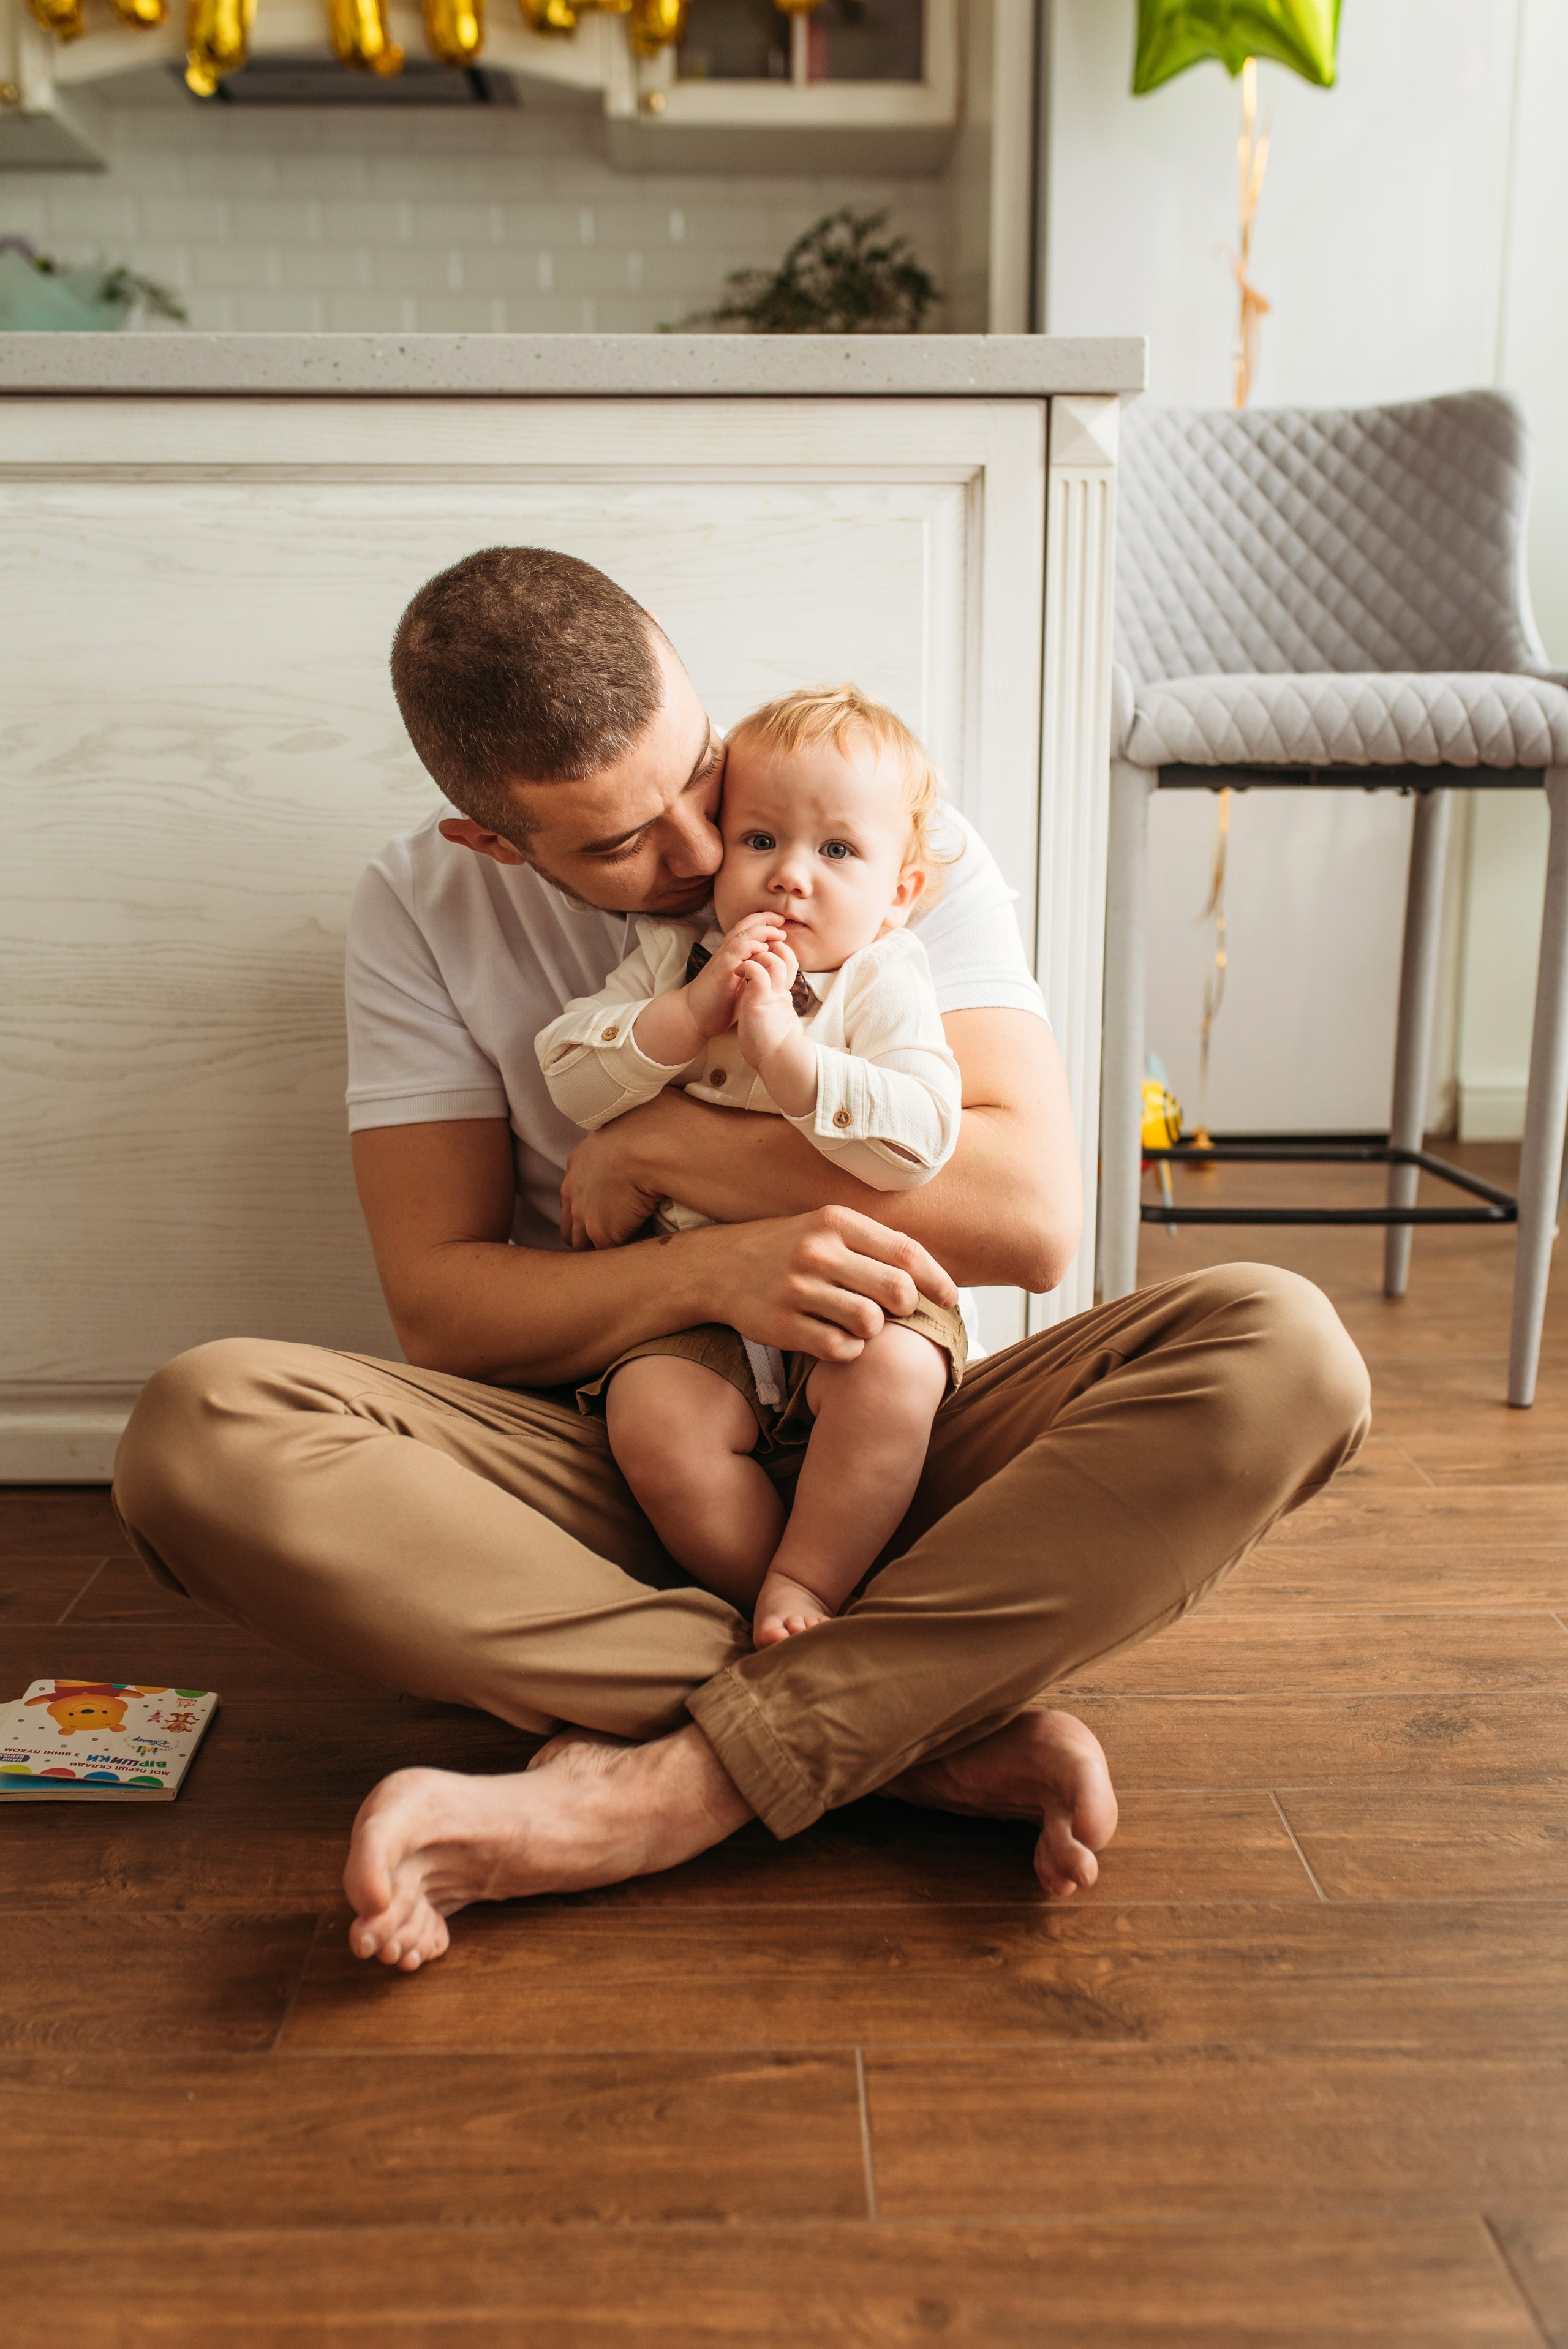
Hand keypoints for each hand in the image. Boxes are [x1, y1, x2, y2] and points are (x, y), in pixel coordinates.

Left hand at [559, 1121, 665, 1251]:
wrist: (646, 1146)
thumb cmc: (644, 1131)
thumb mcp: (620, 1130)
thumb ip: (619, 1141)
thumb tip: (639, 1138)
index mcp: (578, 1163)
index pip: (572, 1195)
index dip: (586, 1207)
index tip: (605, 1210)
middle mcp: (573, 1190)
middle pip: (569, 1224)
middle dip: (583, 1233)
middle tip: (607, 1239)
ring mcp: (583, 1214)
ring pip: (580, 1244)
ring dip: (595, 1249)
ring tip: (615, 1257)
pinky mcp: (601, 1233)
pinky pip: (604, 1254)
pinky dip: (615, 1257)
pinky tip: (629, 1257)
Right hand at [686, 912, 791, 1039]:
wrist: (694, 1017)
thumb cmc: (719, 1003)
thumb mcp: (742, 986)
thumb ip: (754, 976)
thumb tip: (774, 976)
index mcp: (733, 956)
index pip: (748, 930)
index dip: (765, 923)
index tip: (782, 925)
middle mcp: (727, 953)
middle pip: (745, 925)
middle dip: (766, 919)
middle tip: (783, 919)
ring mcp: (723, 960)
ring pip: (742, 934)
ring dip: (762, 930)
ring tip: (780, 933)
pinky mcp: (721, 970)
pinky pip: (736, 951)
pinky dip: (751, 946)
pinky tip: (764, 948)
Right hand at [702, 1204, 957, 1359]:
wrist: (715, 1267)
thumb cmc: (786, 1249)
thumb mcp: (825, 1228)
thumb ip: (873, 1244)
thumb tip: (930, 1274)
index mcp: (835, 1222)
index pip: (906, 1253)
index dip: (937, 1281)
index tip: (949, 1299)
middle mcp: (817, 1252)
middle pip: (897, 1291)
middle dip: (908, 1307)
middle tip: (896, 1311)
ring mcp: (797, 1289)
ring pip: (871, 1323)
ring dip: (874, 1329)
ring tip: (859, 1322)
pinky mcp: (782, 1325)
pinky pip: (840, 1348)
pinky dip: (849, 1349)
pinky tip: (838, 1337)